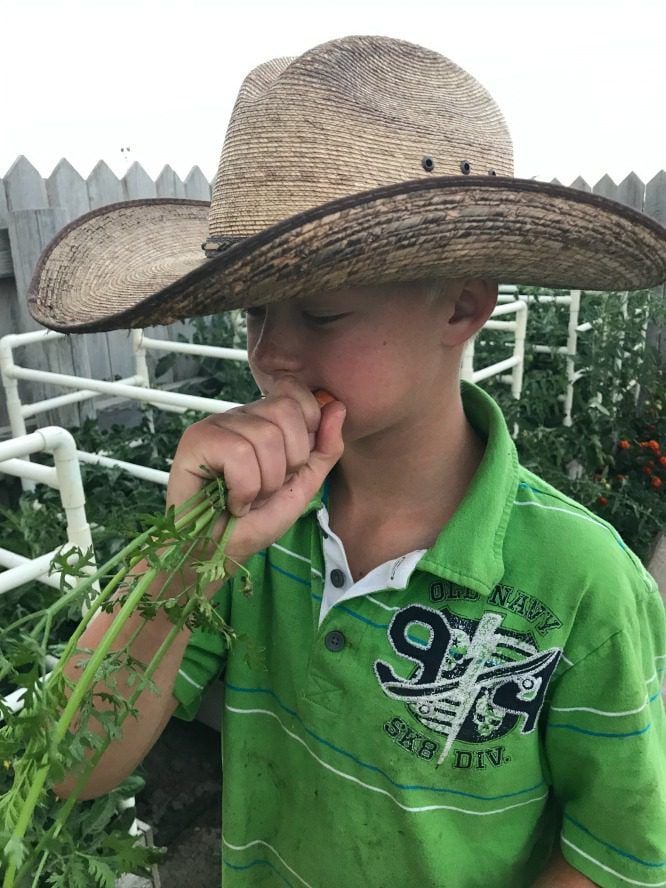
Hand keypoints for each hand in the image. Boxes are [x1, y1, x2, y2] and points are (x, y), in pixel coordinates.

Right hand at [166, 377, 345, 565]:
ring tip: (248, 499)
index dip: (307, 427)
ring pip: (265, 436)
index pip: (294, 392)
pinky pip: (239, 453)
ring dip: (265, 483)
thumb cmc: (254, 522)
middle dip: (289, 462)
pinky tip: (233, 502)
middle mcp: (239, 416)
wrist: (218, 553)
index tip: (292, 466)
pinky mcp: (195, 440)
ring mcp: (215, 425)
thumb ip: (325, 448)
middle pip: (285, 410)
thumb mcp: (302, 486)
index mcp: (264, 420)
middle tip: (267, 487)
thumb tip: (338, 406)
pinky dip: (244, 489)